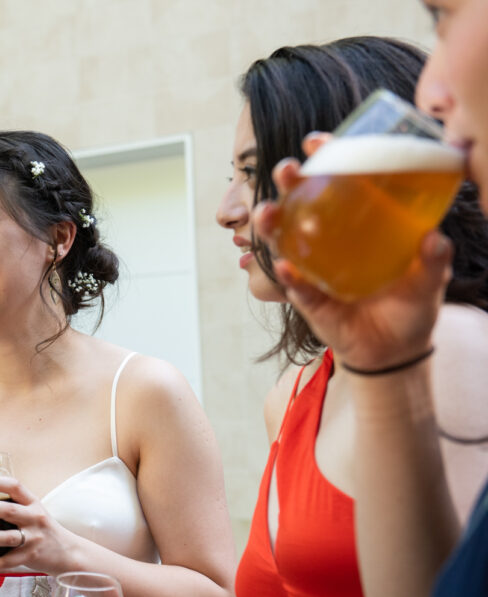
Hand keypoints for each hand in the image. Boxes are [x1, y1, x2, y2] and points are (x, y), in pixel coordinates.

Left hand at [0, 476, 81, 573]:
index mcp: (34, 504)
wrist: (70, 554)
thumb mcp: (35, 512)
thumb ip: (15, 507)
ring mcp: (33, 539)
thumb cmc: (46, 531)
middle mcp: (34, 519)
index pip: (14, 486)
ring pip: (6, 537)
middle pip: (7, 511)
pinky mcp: (30, 557)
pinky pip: (7, 562)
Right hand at [253, 133, 451, 369]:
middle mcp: (328, 239)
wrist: (395, 351)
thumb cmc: (410, 305)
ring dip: (271, 222)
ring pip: (283, 238)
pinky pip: (294, 285)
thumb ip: (433, 259)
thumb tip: (433, 238)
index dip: (324, 157)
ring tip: (267, 212)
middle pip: (300, 201)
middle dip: (288, 181)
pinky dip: (287, 276)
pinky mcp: (307, 298)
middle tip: (287, 169)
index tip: (316, 141)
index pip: (337, 180)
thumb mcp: (429, 279)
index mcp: (357, 222)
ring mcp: (313, 267)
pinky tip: (285, 268)